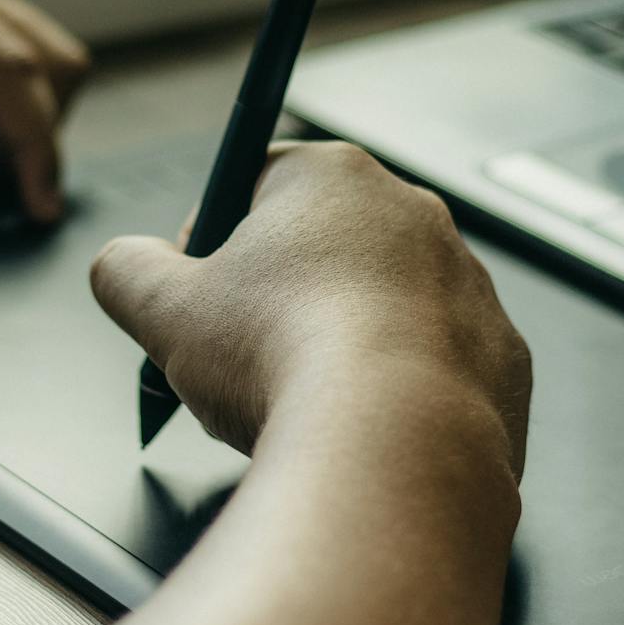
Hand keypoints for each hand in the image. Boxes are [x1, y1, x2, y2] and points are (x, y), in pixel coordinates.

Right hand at [90, 142, 529, 469]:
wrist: (391, 447)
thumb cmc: (280, 360)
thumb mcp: (160, 308)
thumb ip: (125, 269)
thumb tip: (121, 265)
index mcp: (331, 177)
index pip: (256, 180)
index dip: (213, 238)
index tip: (198, 291)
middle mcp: (413, 213)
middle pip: (323, 244)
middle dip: (279, 295)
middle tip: (241, 356)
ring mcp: (468, 284)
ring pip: (383, 306)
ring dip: (341, 342)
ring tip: (301, 401)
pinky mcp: (502, 356)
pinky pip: (435, 365)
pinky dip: (399, 393)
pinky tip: (361, 427)